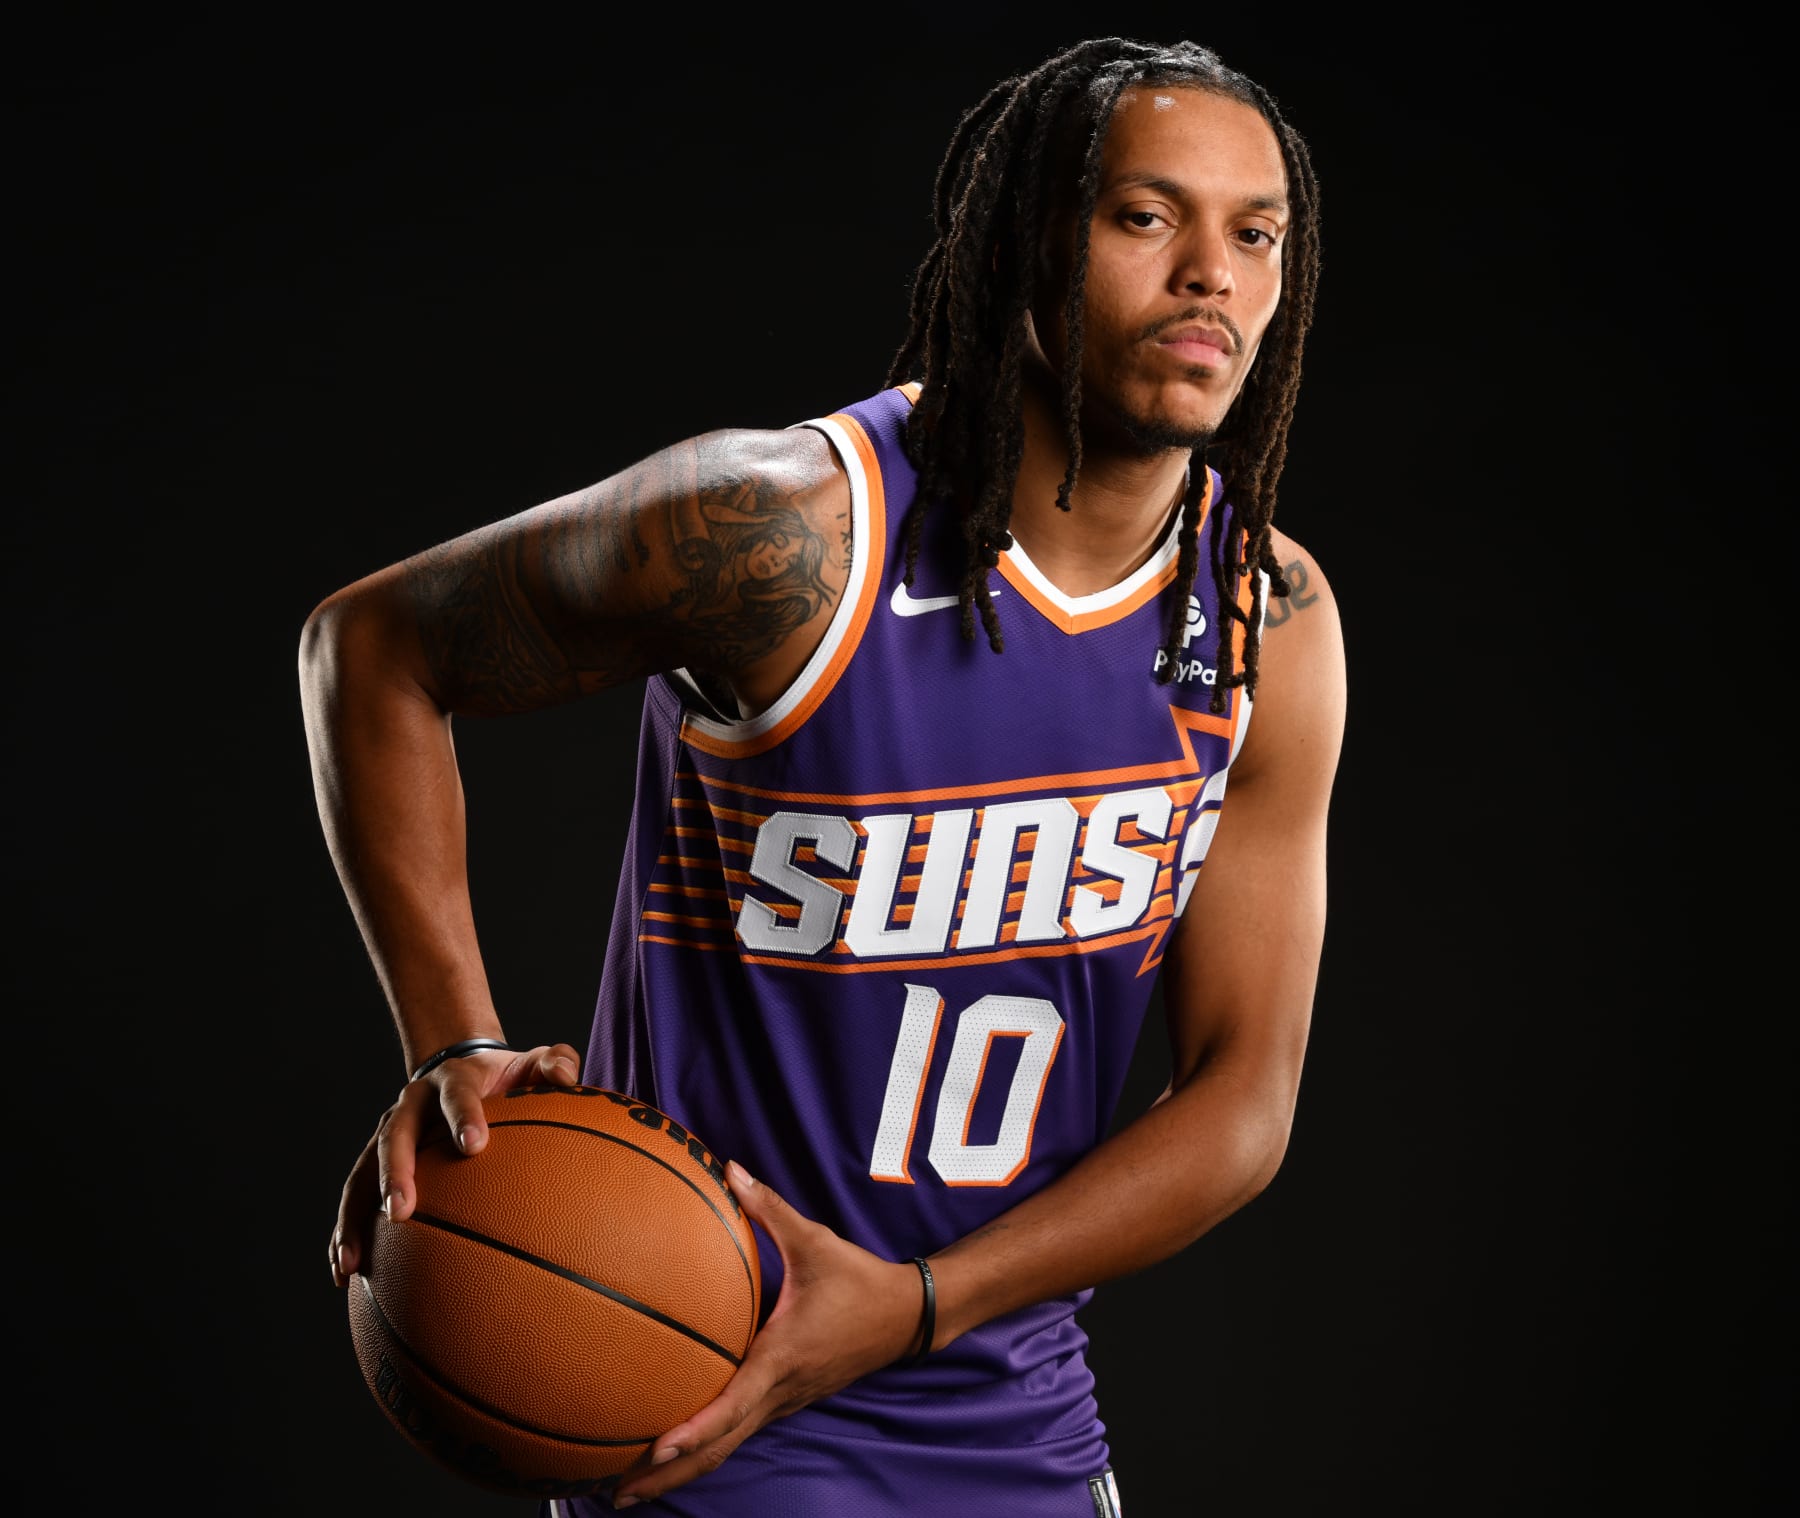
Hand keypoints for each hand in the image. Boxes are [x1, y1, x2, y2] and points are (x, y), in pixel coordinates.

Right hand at [327, 1040, 581, 1286]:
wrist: (462, 1070)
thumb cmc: (509, 1078)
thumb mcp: (534, 1064)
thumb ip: (555, 1064)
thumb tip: (569, 1077)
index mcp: (453, 1079)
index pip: (457, 1095)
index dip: (464, 1116)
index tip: (474, 1146)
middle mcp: (412, 1104)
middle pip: (395, 1136)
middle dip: (396, 1173)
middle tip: (400, 1212)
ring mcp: (389, 1132)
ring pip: (363, 1173)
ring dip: (355, 1215)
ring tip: (352, 1261)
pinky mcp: (376, 1161)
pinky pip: (356, 1198)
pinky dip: (346, 1233)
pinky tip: (345, 1274)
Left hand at [608, 1161, 924, 1509]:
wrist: (906, 1317)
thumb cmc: (858, 1279)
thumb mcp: (815, 1240)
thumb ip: (768, 1207)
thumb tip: (729, 1168)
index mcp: (781, 1358)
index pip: (733, 1405)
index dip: (695, 1430)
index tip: (656, 1450)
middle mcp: (779, 1391)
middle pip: (719, 1448)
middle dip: (667, 1476)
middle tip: (614, 1493)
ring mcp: (783, 1402)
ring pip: (726, 1449)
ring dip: (680, 1472)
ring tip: (627, 1488)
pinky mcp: (784, 1401)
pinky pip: (737, 1434)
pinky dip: (702, 1450)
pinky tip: (671, 1453)